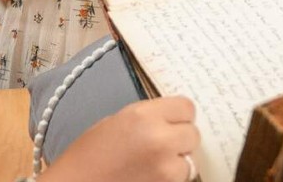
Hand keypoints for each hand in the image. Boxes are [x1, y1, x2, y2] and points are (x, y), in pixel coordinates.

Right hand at [39, 97, 201, 181]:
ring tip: (155, 163)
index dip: (180, 115)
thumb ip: (148, 117)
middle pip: (193, 133)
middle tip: (163, 145)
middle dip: (180, 139)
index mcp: (143, 115)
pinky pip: (182, 177)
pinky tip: (152, 176)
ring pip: (191, 159)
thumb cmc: (89, 155)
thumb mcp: (117, 121)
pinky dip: (172, 177)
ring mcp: (166, 167)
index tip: (172, 121)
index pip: (187, 107)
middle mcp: (159, 138)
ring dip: (178, 161)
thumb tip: (172, 119)